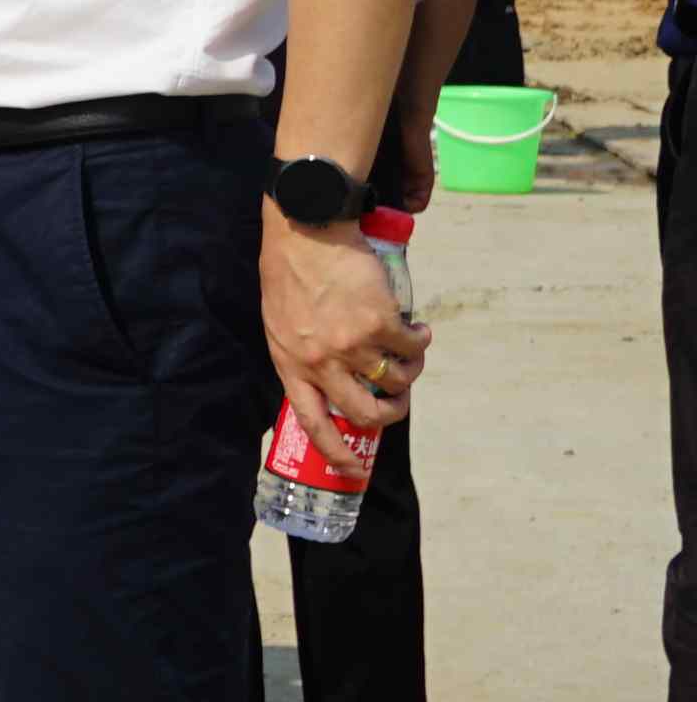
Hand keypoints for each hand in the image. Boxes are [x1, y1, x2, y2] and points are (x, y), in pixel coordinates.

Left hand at [261, 211, 426, 452]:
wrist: (306, 232)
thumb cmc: (289, 274)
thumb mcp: (279, 324)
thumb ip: (301, 354)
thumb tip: (330, 378)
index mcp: (290, 365)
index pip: (312, 423)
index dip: (334, 452)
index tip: (349, 469)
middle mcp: (321, 362)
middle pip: (364, 412)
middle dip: (390, 413)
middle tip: (398, 399)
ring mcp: (351, 345)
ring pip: (396, 380)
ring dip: (410, 372)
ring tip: (409, 352)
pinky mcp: (380, 324)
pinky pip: (413, 347)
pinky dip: (421, 341)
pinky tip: (417, 329)